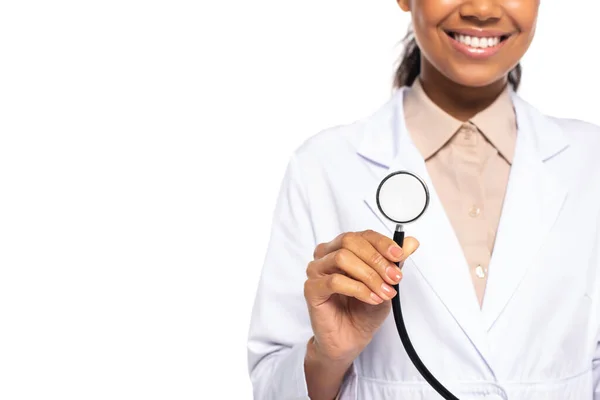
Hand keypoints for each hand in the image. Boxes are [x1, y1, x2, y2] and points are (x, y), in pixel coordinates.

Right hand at [303, 230, 418, 362]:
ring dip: (369, 275)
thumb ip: (394, 262)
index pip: (362, 235)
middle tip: (394, 278)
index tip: (400, 256)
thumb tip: (411, 242)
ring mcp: (316, 271)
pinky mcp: (311, 289)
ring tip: (384, 293)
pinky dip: (358, 289)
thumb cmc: (363, 310)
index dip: (382, 243)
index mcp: (342, 248)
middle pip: (350, 241)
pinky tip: (371, 299)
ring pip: (342, 258)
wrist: (350, 340)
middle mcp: (326, 255)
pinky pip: (334, 281)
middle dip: (377, 259)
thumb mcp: (386, 283)